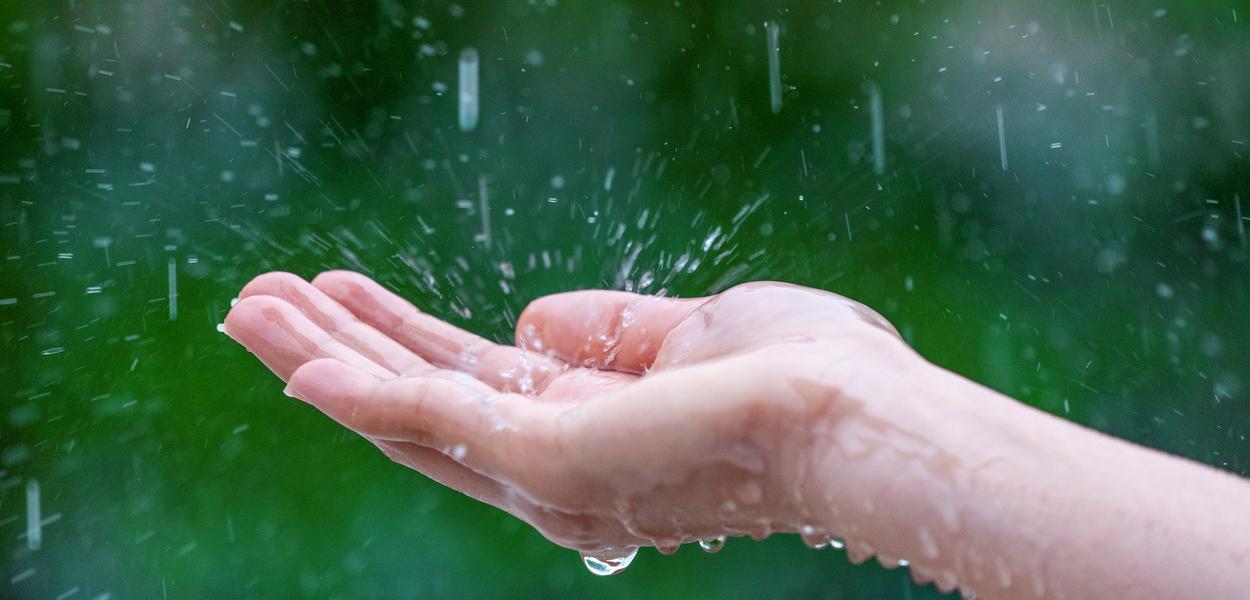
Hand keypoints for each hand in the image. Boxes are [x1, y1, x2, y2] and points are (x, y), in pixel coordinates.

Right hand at [224, 271, 917, 562]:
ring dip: (322, 361)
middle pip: (417, 403)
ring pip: (405, 413)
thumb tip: (531, 316)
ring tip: (248, 311)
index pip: (469, 382)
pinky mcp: (546, 460)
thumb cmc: (800, 374)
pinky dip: (358, 392)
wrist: (856, 414)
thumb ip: (605, 331)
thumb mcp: (687, 332)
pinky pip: (430, 423)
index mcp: (589, 429)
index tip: (341, 293)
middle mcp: (555, 465)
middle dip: (335, 351)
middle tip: (257, 303)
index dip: (398, 337)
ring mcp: (547, 471)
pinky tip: (299, 362)